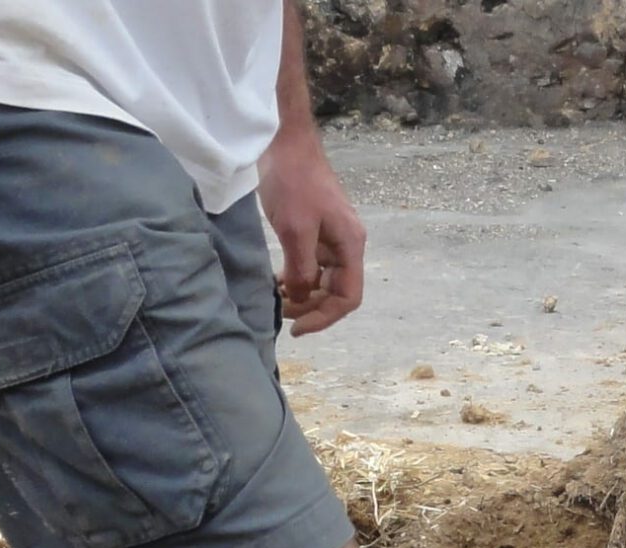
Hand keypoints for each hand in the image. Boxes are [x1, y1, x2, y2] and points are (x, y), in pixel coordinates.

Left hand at [258, 129, 365, 336]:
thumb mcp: (296, 231)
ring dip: (301, 295)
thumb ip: (302, 270)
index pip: (348, 297)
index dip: (325, 318)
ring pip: (322, 281)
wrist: (284, 141)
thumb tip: (302, 299)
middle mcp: (346, 245)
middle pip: (335, 293)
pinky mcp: (315, 231)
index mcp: (350, 245)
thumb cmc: (293, 181)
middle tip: (279, 312)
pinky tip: (276, 282)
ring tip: (275, 299)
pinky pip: (310, 266)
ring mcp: (331, 238)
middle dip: (309, 307)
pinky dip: (295, 278)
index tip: (297, 328)